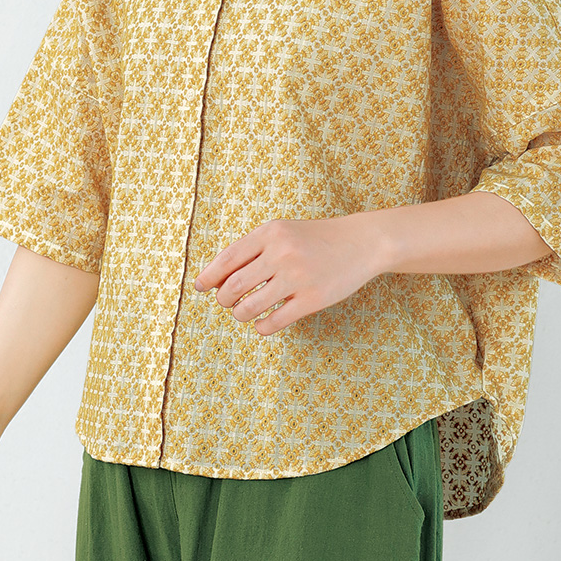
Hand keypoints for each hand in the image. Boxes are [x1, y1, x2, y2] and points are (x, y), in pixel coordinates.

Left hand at [193, 214, 382, 335]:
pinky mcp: (313, 299)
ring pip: (249, 307)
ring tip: (245, 312)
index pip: (227, 259)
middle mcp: (282, 253)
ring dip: (240, 315)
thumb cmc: (314, 239)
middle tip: (228, 302)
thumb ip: (252, 249)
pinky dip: (261, 327)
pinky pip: (274, 322)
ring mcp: (298, 277)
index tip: (199, 287)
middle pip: (233, 286)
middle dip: (224, 299)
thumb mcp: (282, 232)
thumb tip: (215, 278)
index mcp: (270, 233)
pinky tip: (263, 323)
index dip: (208, 277)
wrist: (361, 242)